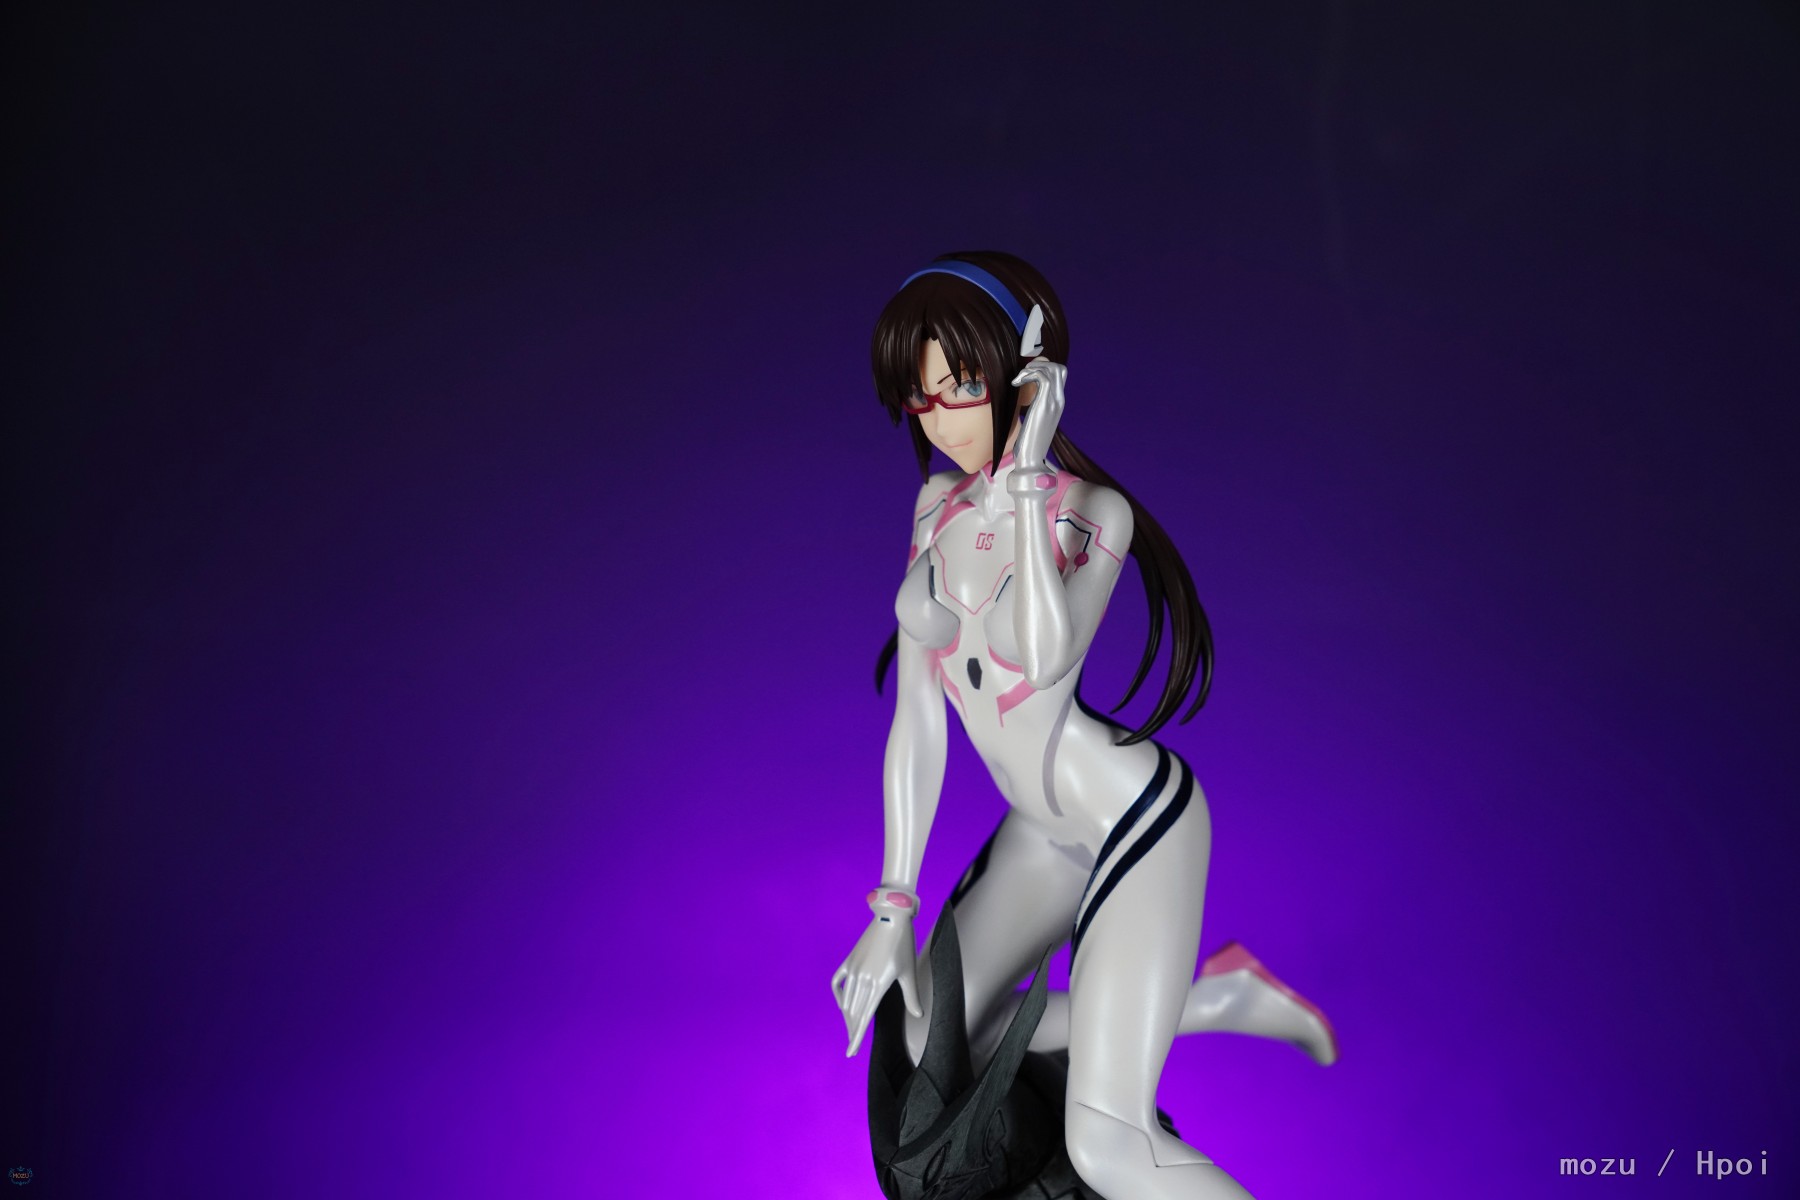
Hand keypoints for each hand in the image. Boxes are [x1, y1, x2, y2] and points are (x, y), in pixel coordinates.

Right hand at [831, 915, 920, 1056]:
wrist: (891, 917)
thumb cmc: (903, 944)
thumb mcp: (909, 971)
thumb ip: (912, 996)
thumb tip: (919, 1015)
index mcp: (878, 984)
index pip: (864, 1018)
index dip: (856, 1037)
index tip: (850, 1052)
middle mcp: (863, 979)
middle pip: (854, 1013)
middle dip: (853, 1030)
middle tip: (852, 1045)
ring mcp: (853, 969)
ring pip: (846, 1000)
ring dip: (847, 1016)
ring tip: (851, 1027)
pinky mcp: (849, 960)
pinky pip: (837, 982)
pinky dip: (838, 995)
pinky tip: (843, 1003)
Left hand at [1010, 357, 1066, 471]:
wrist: (1031, 460)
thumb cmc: (1028, 443)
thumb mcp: (1034, 420)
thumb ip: (1035, 406)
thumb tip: (1025, 397)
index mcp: (1057, 403)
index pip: (1059, 374)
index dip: (1042, 368)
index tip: (1025, 377)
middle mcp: (1058, 400)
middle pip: (1059, 368)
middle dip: (1039, 364)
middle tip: (1022, 375)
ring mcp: (1053, 401)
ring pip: (1052, 368)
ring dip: (1031, 368)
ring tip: (1018, 379)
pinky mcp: (1044, 404)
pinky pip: (1042, 376)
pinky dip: (1027, 374)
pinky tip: (1016, 384)